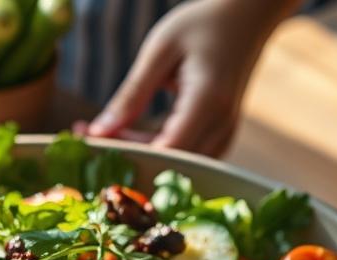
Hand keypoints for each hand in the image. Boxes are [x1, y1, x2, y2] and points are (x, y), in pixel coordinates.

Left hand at [85, 0, 296, 155]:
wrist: (247, 17)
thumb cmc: (203, 24)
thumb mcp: (160, 51)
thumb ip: (131, 94)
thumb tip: (99, 131)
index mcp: (207, 101)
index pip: (165, 149)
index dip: (127, 154)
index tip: (91, 143)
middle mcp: (221, 125)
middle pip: (169, 163)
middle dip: (127, 155)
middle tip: (89, 138)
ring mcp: (225, 133)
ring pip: (177, 164)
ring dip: (140, 154)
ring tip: (107, 133)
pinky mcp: (222, 134)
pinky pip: (186, 156)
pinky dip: (156, 150)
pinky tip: (131, 135)